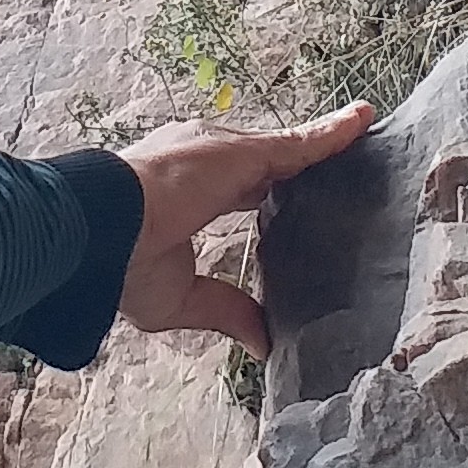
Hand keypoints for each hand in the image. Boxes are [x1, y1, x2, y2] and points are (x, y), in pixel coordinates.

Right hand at [113, 104, 376, 354]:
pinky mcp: (245, 152)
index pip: (235, 194)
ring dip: (322, 146)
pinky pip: (301, 142)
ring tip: (364, 135)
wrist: (103, 228)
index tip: (289, 210)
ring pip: (286, 150)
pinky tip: (363, 122)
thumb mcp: (179, 299)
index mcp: (183, 197)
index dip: (262, 198)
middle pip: (265, 166)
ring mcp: (224, 154)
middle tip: (338, 177)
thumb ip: (226, 310)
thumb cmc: (121, 264)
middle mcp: (203, 164)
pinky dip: (333, 133)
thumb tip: (262, 344)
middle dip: (296, 170)